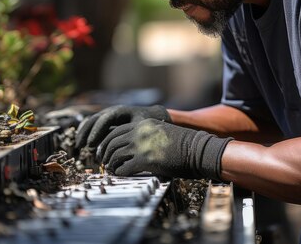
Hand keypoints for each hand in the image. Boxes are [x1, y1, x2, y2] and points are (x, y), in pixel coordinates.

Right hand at [75, 104, 170, 149]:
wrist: (150, 115)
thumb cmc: (147, 123)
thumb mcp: (141, 127)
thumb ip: (130, 135)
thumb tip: (120, 148)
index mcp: (120, 112)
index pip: (105, 119)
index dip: (96, 131)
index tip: (91, 144)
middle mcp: (110, 111)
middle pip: (94, 119)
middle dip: (86, 132)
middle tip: (81, 146)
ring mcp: (106, 115)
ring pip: (91, 121)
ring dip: (83, 133)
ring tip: (79, 146)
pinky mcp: (104, 121)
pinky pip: (92, 125)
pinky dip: (86, 133)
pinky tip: (82, 144)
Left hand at [97, 118, 231, 179]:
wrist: (196, 150)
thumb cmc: (183, 143)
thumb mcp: (161, 131)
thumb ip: (147, 134)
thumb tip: (134, 145)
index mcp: (143, 124)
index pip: (116, 131)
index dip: (107, 141)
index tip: (104, 150)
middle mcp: (139, 133)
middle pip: (112, 142)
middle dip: (105, 153)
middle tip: (104, 162)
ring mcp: (141, 146)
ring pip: (115, 155)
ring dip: (111, 164)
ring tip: (111, 170)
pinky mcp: (145, 161)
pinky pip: (124, 168)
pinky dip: (119, 173)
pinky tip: (121, 175)